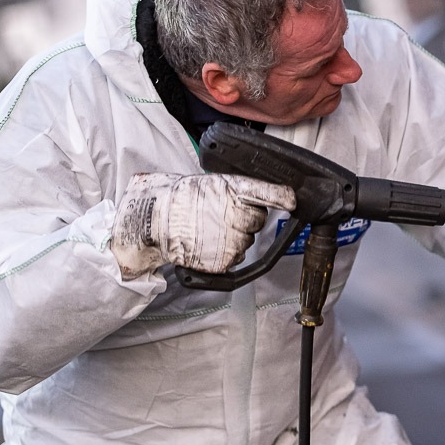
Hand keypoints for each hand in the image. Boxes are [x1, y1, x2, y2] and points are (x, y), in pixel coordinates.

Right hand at [111, 173, 295, 279]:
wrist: (152, 225)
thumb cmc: (177, 202)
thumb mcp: (209, 185)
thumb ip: (236, 190)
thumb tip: (258, 197)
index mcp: (233, 190)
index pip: (267, 192)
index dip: (282, 197)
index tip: (292, 200)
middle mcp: (237, 214)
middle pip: (257, 220)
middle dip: (244, 219)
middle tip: (218, 215)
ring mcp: (233, 239)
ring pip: (247, 240)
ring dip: (234, 236)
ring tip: (208, 229)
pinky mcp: (227, 260)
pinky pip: (236, 257)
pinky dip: (225, 253)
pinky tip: (207, 243)